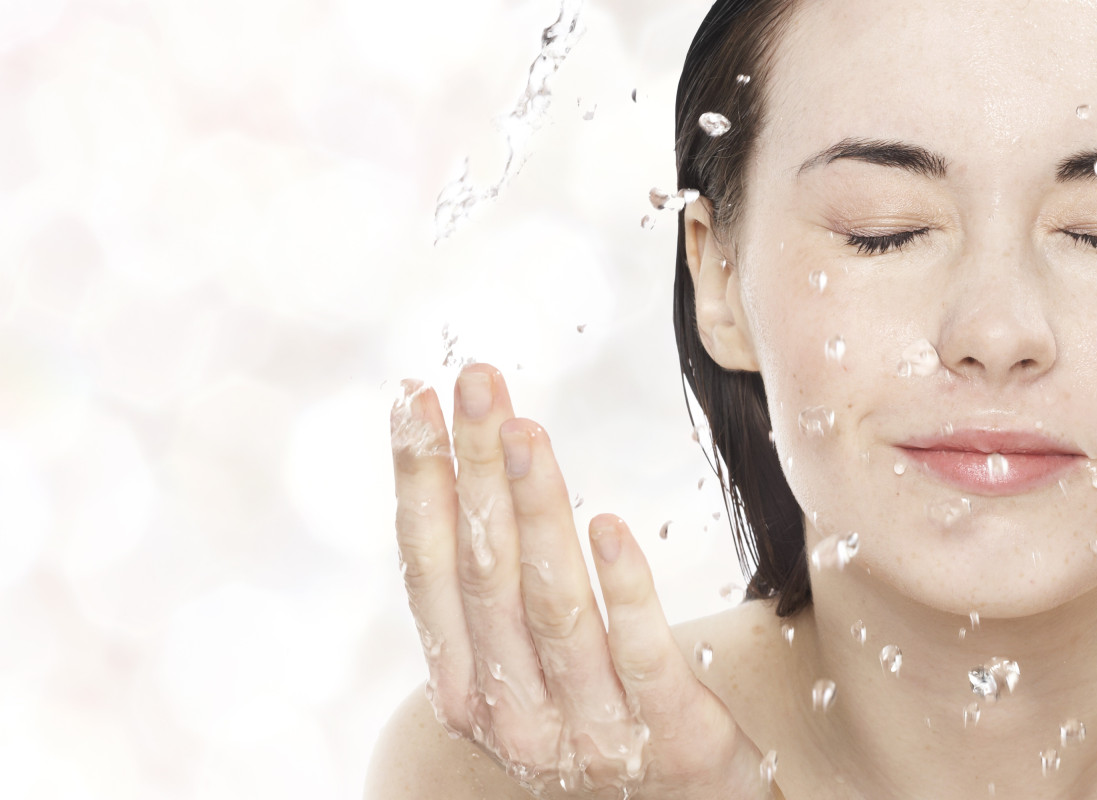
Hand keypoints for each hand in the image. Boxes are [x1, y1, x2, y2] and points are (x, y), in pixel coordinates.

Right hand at [390, 363, 773, 797]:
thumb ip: (497, 602)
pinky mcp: (668, 732)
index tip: (413, 399)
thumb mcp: (532, 671)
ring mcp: (588, 730)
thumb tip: (469, 470)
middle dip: (475, 466)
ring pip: (550, 603)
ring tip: (528, 428)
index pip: (429, 572)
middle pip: (484, 572)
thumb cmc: (606, 720)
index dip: (418, 483)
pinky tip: (608, 523)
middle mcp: (512, 716)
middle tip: (475, 379)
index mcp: (466, 693)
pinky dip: (621, 585)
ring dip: (536, 508)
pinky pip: (637, 648)